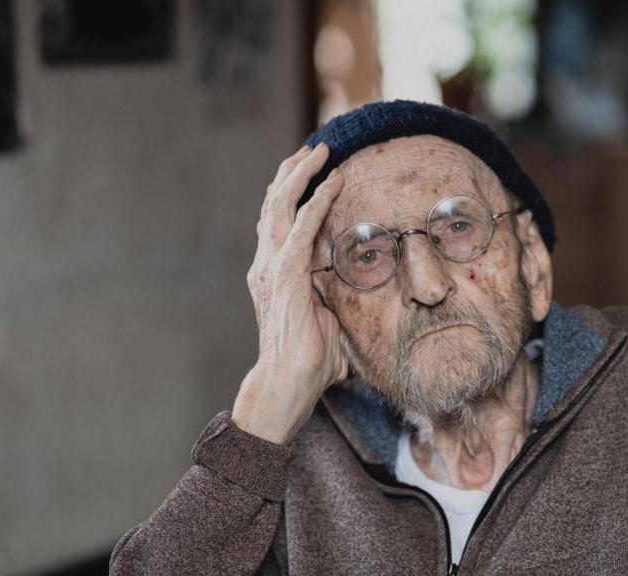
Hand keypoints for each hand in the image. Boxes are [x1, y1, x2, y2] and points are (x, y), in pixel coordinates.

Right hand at [232, 143, 347, 444]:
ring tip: (320, 151)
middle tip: (314, 148)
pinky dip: (316, 203)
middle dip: (292, 173)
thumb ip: (336, 298)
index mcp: (274, 272)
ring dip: (302, 176)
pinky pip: (301, 231)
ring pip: (281, 207)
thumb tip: (361, 295)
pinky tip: (331, 183)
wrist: (288, 386)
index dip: (291, 190)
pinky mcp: (285, 279)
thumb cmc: (311, 361)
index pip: (278, 220)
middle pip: (273, 205)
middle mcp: (267, 265)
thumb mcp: (329, 319)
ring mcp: (271, 270)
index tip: (310, 167)